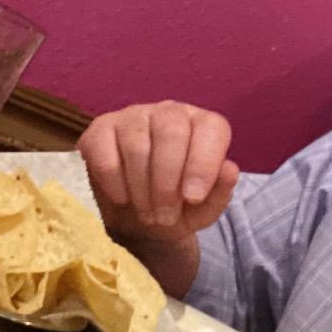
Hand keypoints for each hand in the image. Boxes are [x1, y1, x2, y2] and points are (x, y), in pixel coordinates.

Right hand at [78, 101, 238, 291]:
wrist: (138, 219)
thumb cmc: (178, 207)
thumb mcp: (203, 210)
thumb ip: (220, 192)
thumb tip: (229, 170)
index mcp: (203, 125)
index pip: (211, 128)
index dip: (203, 164)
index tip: (192, 198)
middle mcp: (170, 112)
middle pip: (171, 132)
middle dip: (167, 182)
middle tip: (164, 215)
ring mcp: (133, 115)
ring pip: (137, 144)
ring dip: (141, 188)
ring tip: (147, 213)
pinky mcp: (101, 128)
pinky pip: (104, 150)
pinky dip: (114, 181)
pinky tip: (122, 198)